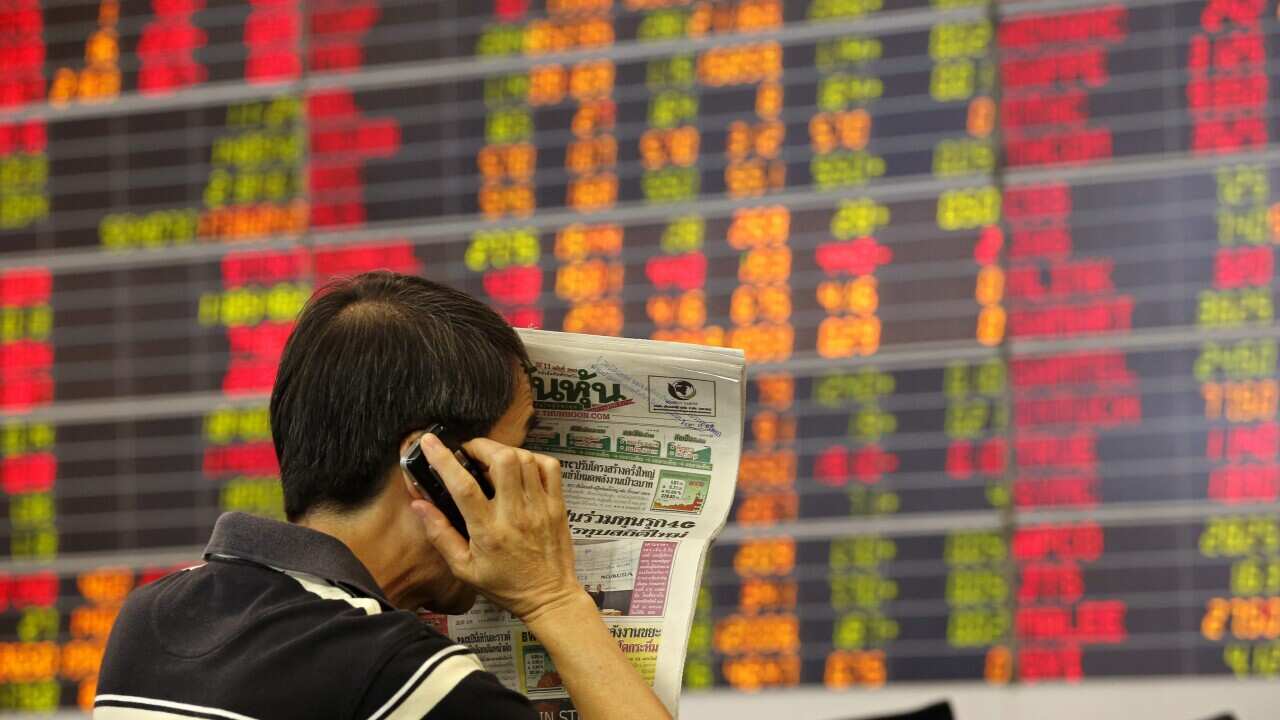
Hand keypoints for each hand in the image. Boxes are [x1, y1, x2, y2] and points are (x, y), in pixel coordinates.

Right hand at [411, 434, 583, 621]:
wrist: (548, 597)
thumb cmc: (505, 585)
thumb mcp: (464, 568)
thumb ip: (440, 534)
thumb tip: (419, 505)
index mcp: (488, 531)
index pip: (463, 486)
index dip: (444, 459)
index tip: (430, 442)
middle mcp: (515, 514)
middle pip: (501, 460)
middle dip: (480, 447)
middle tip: (469, 453)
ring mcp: (540, 507)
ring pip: (524, 459)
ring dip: (504, 452)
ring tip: (491, 461)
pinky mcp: (557, 505)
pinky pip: (549, 467)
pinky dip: (532, 458)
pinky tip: (520, 468)